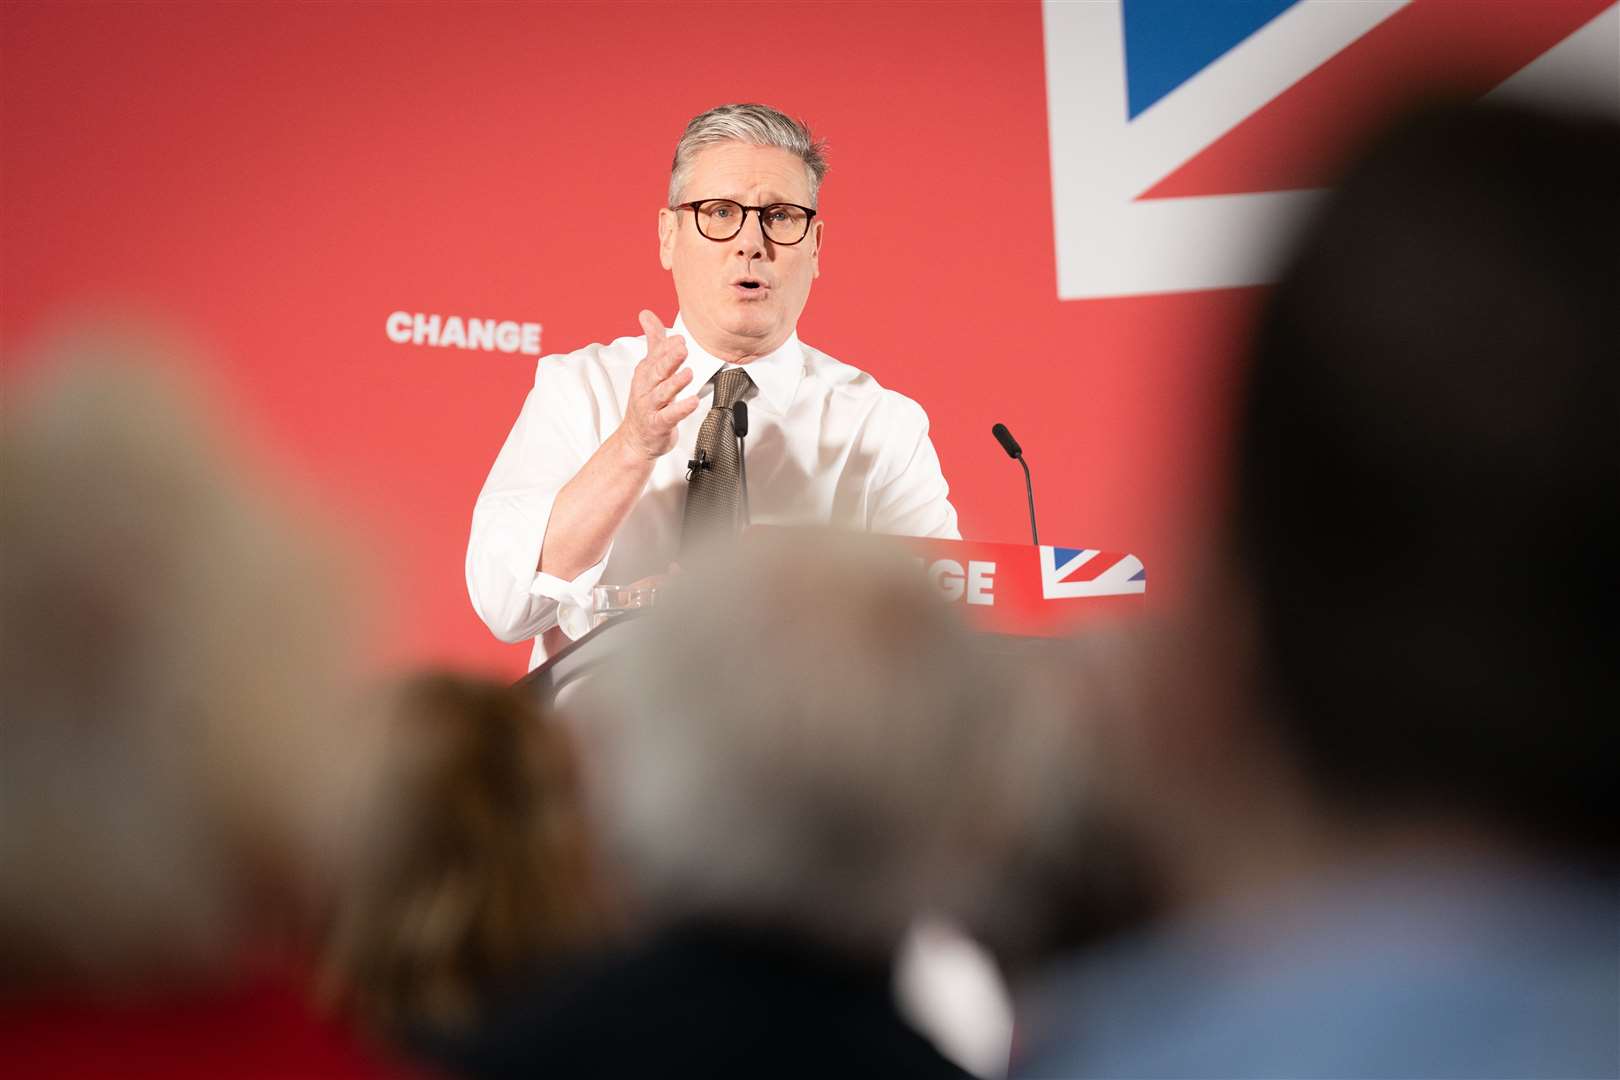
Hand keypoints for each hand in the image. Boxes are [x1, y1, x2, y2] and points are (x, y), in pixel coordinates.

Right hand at [618, 311, 698, 458]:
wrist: (636, 439)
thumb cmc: (645, 402)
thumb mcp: (648, 369)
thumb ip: (653, 342)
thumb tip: (646, 314)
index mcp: (645, 372)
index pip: (655, 356)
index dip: (667, 347)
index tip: (680, 337)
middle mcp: (646, 388)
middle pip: (657, 371)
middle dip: (669, 359)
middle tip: (682, 348)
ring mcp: (651, 407)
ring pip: (662, 393)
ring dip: (675, 383)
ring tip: (688, 373)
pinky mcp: (658, 425)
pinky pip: (669, 416)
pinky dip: (681, 409)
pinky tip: (693, 402)